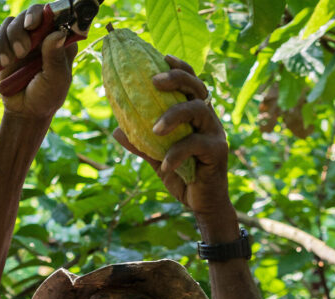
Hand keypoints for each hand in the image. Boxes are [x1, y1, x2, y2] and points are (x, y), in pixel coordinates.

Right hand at [0, 5, 78, 119]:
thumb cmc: (46, 96)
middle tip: (20, 53)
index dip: (40, 14)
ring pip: (8, 24)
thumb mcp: (55, 80)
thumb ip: (55, 57)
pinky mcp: (5, 46)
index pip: (52, 15)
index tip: (31, 25)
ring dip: (4, 43)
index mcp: (59, 41)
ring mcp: (22, 39)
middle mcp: (41, 36)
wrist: (25, 111)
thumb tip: (58, 33)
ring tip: (7, 63)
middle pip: (27, 15)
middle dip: (18, 32)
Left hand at [112, 56, 229, 216]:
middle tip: (154, 82)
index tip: (161, 57)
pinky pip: (195, 144)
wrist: (201, 204)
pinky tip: (164, 165)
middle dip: (177, 79)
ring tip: (154, 129)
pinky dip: (176, 153)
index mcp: (195, 115)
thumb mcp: (156, 158)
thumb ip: (141, 142)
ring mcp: (215, 133)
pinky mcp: (218, 151)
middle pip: (197, 87)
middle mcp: (208, 119)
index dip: (179, 67)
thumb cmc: (181, 176)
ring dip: (174, 115)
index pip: (191, 82)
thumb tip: (116, 129)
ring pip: (198, 110)